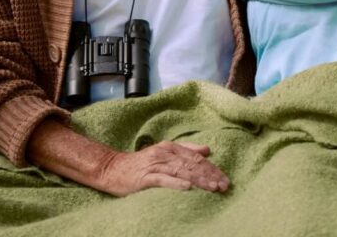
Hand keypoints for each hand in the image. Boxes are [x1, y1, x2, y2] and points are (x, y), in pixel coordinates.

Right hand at [95, 141, 229, 195]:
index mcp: (171, 148)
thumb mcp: (164, 153)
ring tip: (213, 187)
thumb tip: (207, 150)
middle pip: (192, 164)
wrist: (112, 168)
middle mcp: (165, 154)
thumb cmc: (140, 164)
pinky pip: (163, 180)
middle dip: (210, 175)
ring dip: (199, 180)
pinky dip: (176, 183)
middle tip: (224, 185)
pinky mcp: (145, 177)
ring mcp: (155, 165)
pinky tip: (188, 188)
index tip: (224, 179)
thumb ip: (186, 150)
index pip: (197, 158)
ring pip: (182, 171)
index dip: (212, 168)